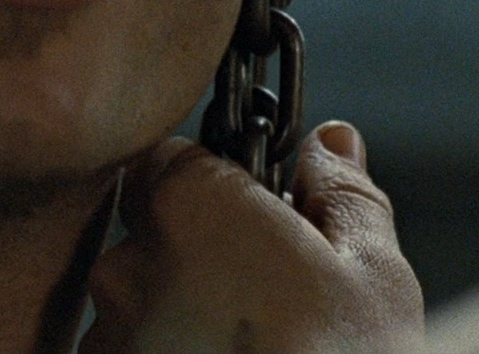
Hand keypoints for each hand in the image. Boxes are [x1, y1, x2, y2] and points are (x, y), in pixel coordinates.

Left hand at [81, 122, 423, 353]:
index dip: (215, 185)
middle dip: (193, 259)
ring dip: (172, 323)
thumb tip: (332, 143)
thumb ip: (344, 195)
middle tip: (266, 303)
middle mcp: (128, 264)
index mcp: (192, 206)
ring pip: (130, 307)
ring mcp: (104, 339)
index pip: (171, 158)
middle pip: (147, 234)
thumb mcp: (374, 274)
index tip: (257, 215)